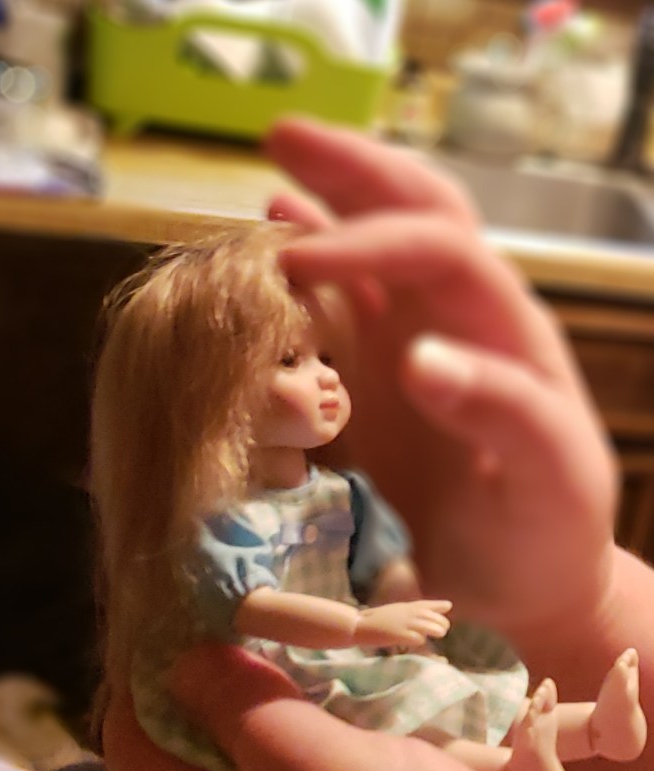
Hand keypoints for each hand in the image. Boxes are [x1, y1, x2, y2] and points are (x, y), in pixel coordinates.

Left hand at [103, 643, 576, 770]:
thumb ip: (246, 719)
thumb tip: (181, 661)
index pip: (134, 743)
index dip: (141, 670)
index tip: (176, 607)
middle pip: (195, 737)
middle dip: (213, 667)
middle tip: (247, 606)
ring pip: (259, 742)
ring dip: (273, 683)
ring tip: (297, 629)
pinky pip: (314, 757)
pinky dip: (321, 710)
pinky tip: (350, 680)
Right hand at [265, 118, 616, 650]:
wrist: (524, 584)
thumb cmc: (541, 543)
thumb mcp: (549, 487)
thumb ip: (508, 416)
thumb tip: (422, 357)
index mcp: (507, 335)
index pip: (441, 249)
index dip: (369, 239)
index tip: (293, 260)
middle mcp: (462, 324)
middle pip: (416, 215)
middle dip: (353, 169)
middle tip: (282, 134)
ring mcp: (419, 346)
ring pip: (374, 251)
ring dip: (327, 206)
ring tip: (272, 175)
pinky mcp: (385, 379)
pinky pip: (346, 305)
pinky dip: (313, 267)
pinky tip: (281, 244)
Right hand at [355, 598, 450, 647]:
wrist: (359, 624)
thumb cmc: (376, 619)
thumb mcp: (395, 610)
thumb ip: (410, 611)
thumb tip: (422, 613)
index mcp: (407, 606)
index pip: (428, 604)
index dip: (439, 606)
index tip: (448, 606)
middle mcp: (410, 613)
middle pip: (436, 618)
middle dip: (441, 624)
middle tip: (439, 631)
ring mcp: (406, 623)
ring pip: (433, 627)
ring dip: (436, 631)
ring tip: (435, 636)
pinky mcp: (402, 634)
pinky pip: (420, 638)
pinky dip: (420, 641)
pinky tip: (416, 642)